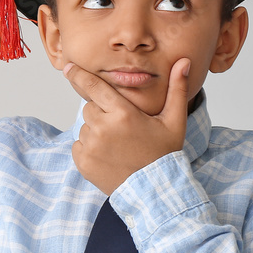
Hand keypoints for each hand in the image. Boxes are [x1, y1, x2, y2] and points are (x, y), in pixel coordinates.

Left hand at [64, 58, 190, 194]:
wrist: (154, 191)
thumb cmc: (165, 153)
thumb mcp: (175, 120)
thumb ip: (177, 89)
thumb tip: (184, 61)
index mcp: (123, 114)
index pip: (95, 87)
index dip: (79, 75)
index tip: (68, 67)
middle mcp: (103, 128)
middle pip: (91, 107)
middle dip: (102, 112)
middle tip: (122, 128)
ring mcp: (91, 146)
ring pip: (85, 127)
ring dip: (96, 131)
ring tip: (118, 145)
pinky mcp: (83, 162)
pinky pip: (79, 145)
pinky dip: (89, 148)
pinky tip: (109, 156)